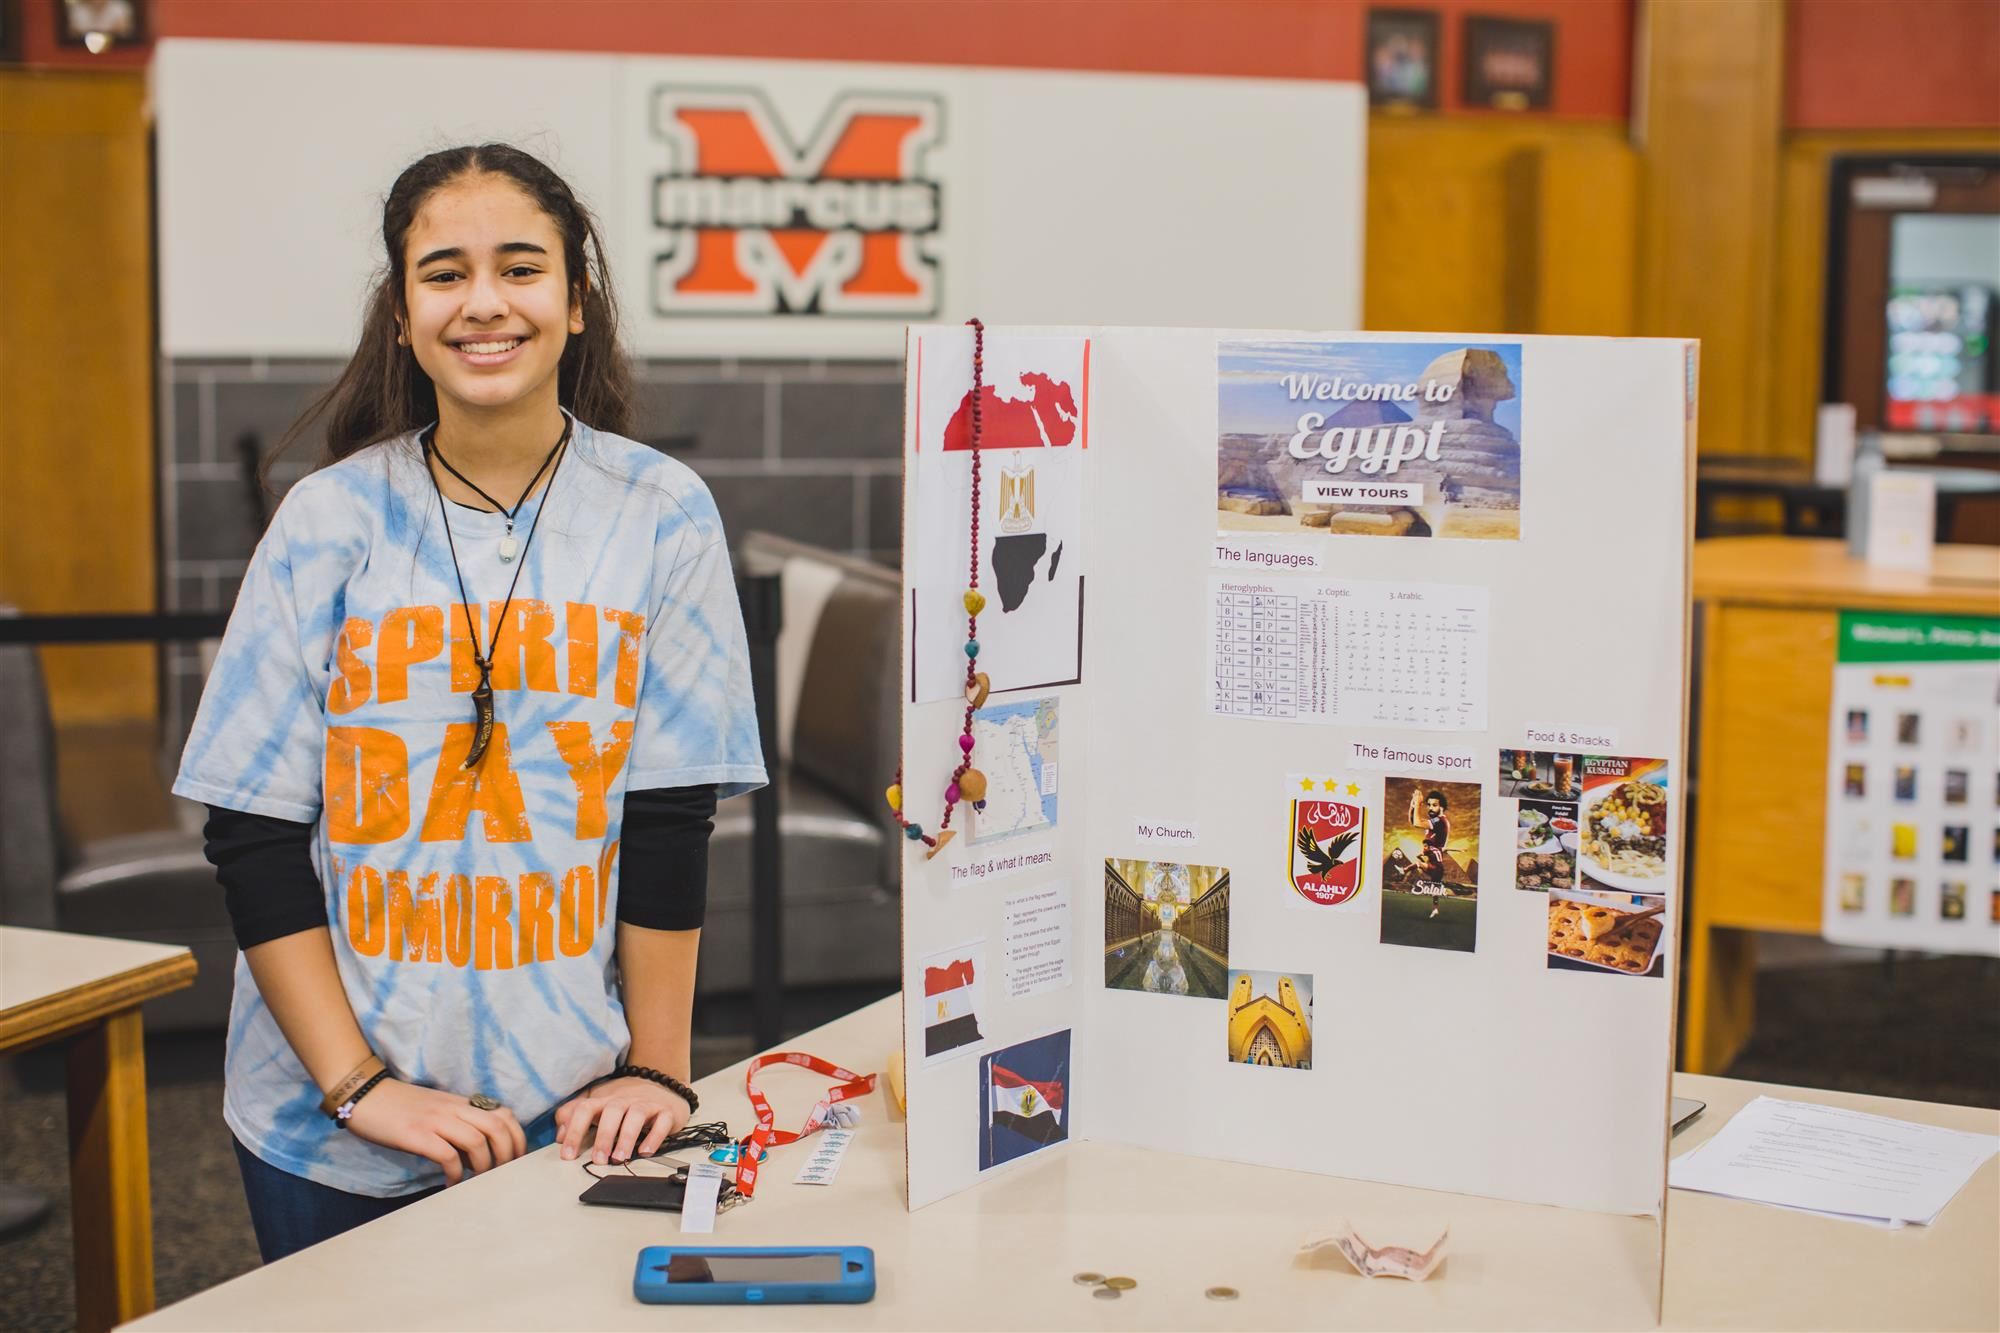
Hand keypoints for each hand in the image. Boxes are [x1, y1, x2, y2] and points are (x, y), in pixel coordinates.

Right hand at [341, 1080, 526, 1184]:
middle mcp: (454, 1109)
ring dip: (483, 1167)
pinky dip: (455, 1174)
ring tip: (477, 1183)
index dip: (517, 1138)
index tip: (517, 1160)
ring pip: (477, 1141)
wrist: (365, 1095)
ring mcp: (436, 1120)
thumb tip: (476, 1156)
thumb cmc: (400, 1108)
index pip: (504, 1114)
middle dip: (507, 1155)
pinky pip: (447, 1155)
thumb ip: (458, 1126)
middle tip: (502, 1176)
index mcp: (462, 1103)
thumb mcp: (437, 1111)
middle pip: (497, 1128)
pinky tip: (451, 1185)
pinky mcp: (416, 1135)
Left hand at [554, 1076, 693, 1164]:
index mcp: (604, 1100)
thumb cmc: (624, 1103)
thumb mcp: (596, 1106)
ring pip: (636, 1115)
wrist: (661, 1086)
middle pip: (611, 1112)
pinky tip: (646, 1151)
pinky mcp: (666, 1112)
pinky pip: (662, 1121)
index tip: (568, 1155)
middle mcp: (624, 1100)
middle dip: (603, 1136)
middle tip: (598, 1160)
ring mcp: (646, 1104)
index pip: (585, 1109)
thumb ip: (573, 1116)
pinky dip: (654, 1136)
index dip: (574, 1131)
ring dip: (627, 1137)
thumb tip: (560, 1135)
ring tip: (620, 1157)